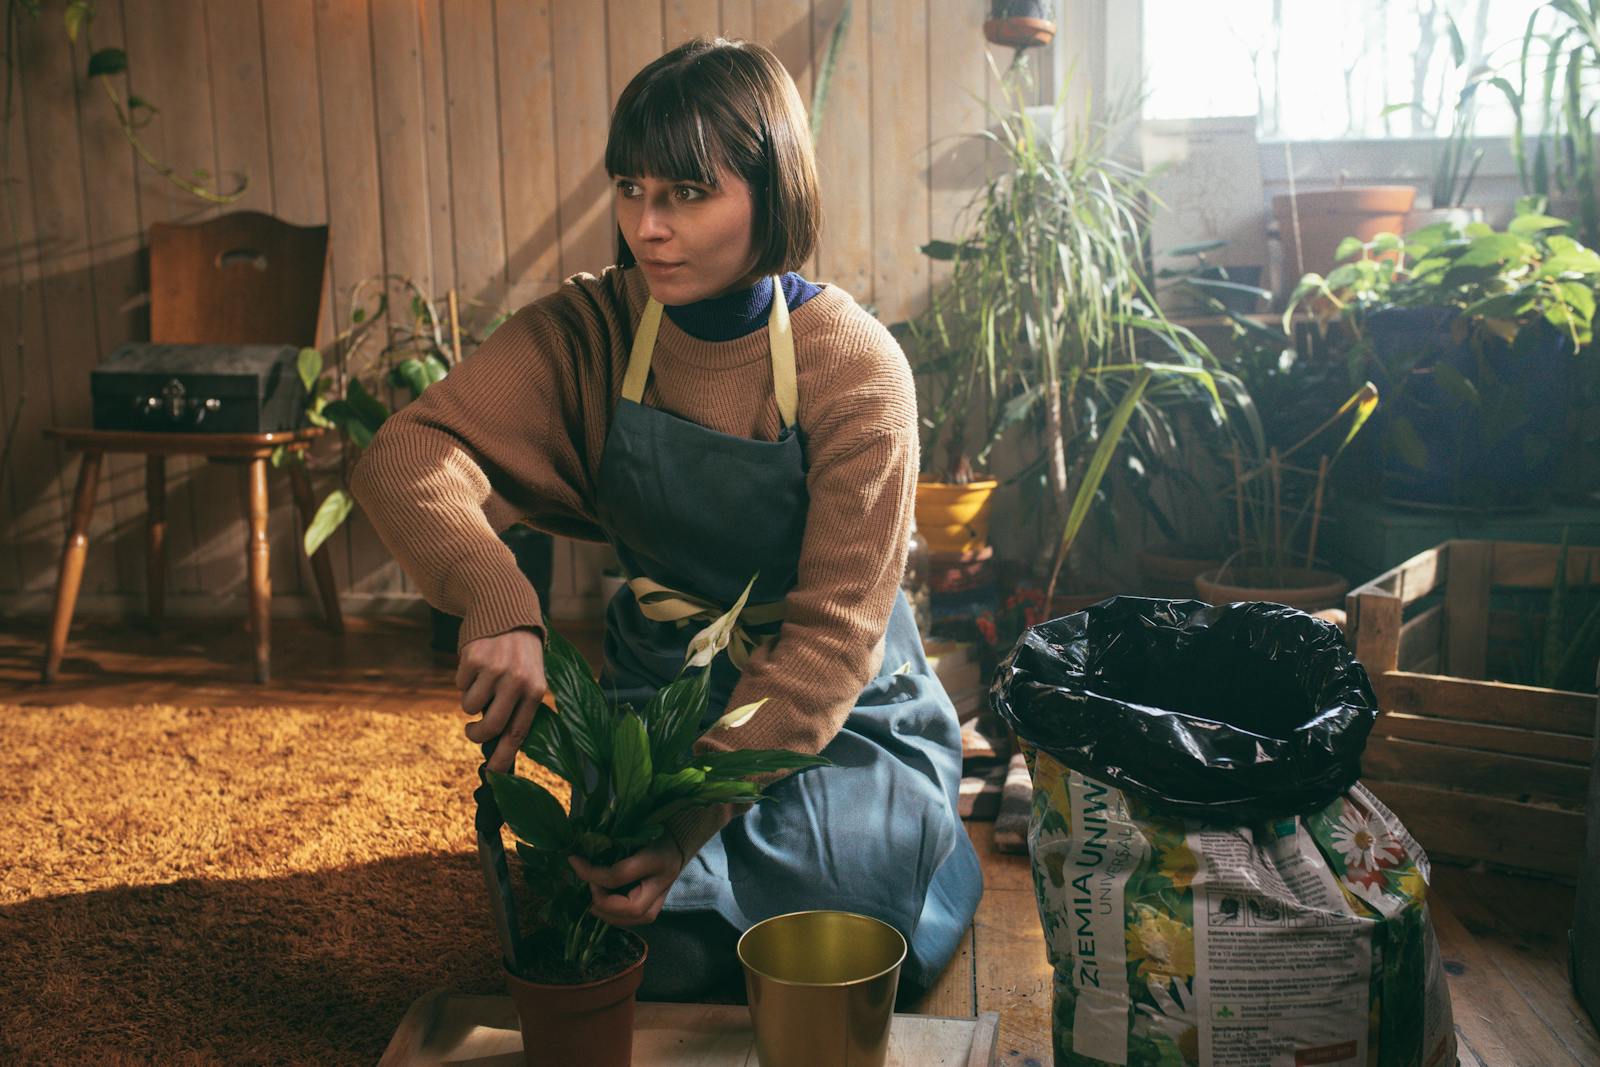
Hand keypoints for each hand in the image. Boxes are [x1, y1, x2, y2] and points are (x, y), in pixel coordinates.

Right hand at [457, 627, 546, 773]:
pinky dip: (464, 678)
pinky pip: (459, 684)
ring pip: (469, 706)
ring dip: (470, 699)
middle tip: (472, 731)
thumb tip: (500, 745)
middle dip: (477, 735)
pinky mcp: (473, 657)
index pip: (518, 732)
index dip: (504, 756)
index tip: (494, 774)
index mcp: (535, 690)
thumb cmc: (520, 655)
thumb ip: (518, 706)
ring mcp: (494, 669)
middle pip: (490, 726)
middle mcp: (517, 680)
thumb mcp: (530, 677)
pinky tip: (477, 662)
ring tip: (483, 679)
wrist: (506, 611)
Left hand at [568, 837, 685, 925]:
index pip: (618, 875)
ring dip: (608, 914)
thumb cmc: (651, 833)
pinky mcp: (657, 907)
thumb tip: (580, 850)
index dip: (591, 872)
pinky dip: (615, 917)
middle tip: (590, 886)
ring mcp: (662, 899)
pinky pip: (635, 921)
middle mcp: (661, 884)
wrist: (675, 844)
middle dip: (602, 901)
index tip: (574, 861)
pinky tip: (604, 907)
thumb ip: (612, 844)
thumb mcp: (633, 832)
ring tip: (593, 901)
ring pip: (634, 919)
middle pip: (630, 908)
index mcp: (656, 860)